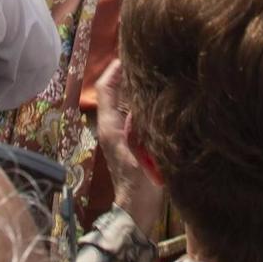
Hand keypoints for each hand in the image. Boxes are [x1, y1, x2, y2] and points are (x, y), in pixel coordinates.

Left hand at [95, 60, 163, 229]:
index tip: (128, 51)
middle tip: (144, 55)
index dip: (114, 69)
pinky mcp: (129, 140)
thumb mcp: (142, 152)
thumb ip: (141, 126)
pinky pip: (132, 112)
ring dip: (133, 86)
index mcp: (110, 126)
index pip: (106, 89)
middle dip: (125, 73)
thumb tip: (143, 97)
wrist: (136, 210)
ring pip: (123, 102)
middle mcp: (111, 126)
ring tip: (151, 69)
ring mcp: (119, 134)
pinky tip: (155, 96)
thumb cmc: (139, 184)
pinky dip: (140, 100)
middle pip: (114, 92)